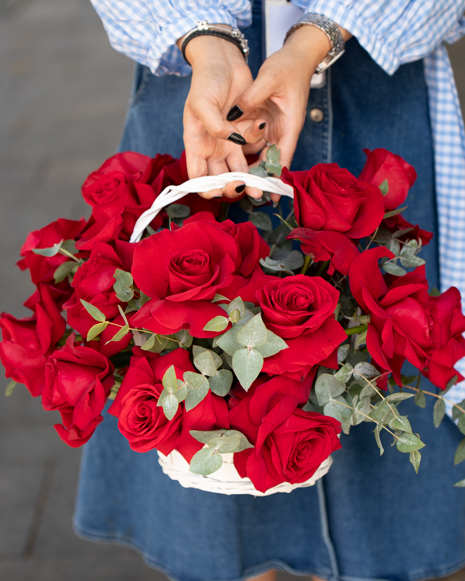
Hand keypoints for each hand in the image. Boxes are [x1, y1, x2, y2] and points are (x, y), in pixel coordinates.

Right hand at [180, 33, 265, 199]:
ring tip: (264, 184)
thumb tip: (233, 141)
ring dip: (252, 179)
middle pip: (221, 179)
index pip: (197, 177)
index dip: (207, 189)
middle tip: (250, 189)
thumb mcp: (203, 101)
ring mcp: (229, 143)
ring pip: (239, 170)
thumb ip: (215, 125)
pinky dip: (260, 156)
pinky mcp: (245, 134)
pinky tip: (266, 147)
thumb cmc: (206, 80)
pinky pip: (253, 152)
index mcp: (196, 144)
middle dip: (235, 188)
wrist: (223, 60)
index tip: (221, 191)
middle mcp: (211, 148)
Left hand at [232, 25, 350, 196]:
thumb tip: (232, 115)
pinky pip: (255, 142)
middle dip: (259, 178)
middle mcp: (282, 131)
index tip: (271, 196)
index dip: (276, 177)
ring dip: (250, 168)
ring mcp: (273, 129)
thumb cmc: (288, 66)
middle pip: (271, 161)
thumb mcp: (268, 78)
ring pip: (261, 154)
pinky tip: (231, 161)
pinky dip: (245, 151)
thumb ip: (250, 98)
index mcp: (289, 126)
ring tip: (234, 183)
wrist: (297, 56)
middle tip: (245, 193)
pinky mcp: (266, 123)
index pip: (283, 157)